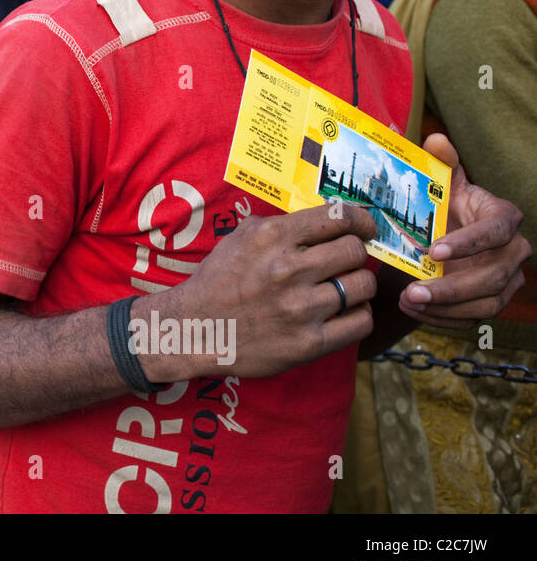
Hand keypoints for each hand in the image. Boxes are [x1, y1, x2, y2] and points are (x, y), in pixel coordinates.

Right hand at [149, 203, 379, 380]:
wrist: (195, 329)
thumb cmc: (218, 281)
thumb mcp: (240, 238)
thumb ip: (279, 225)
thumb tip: (321, 220)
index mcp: (272, 237)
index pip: (338, 217)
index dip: (361, 221)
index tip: (365, 229)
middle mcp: (288, 269)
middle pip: (355, 251)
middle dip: (355, 254)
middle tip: (346, 262)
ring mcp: (300, 308)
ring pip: (363, 286)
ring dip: (358, 285)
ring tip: (345, 288)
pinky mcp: (309, 343)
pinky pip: (360, 323)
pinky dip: (358, 315)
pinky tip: (345, 313)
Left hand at [396, 133, 529, 328]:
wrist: (444, 235)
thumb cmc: (445, 206)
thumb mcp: (441, 184)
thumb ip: (441, 162)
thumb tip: (435, 140)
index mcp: (504, 218)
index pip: (495, 232)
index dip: (468, 243)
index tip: (432, 251)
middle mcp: (515, 252)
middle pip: (492, 276)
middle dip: (452, 287)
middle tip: (413, 290)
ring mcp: (508, 280)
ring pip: (487, 303)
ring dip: (447, 307)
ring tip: (409, 301)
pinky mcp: (494, 302)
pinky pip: (475, 319)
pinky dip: (445, 319)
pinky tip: (415, 312)